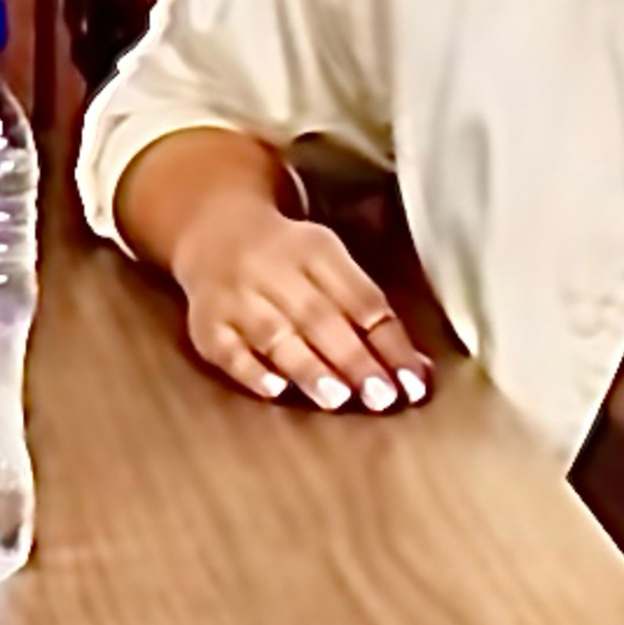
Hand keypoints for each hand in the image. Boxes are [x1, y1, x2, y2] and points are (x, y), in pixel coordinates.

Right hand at [167, 195, 435, 413]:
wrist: (212, 226)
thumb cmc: (289, 260)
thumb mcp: (330, 266)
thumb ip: (371, 316)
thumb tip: (419, 373)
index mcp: (313, 248)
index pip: (359, 297)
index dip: (390, 342)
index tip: (414, 383)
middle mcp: (270, 266)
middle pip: (317, 315)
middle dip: (352, 358)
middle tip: (381, 397)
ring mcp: (233, 292)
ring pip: (273, 332)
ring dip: (307, 366)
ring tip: (337, 398)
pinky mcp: (204, 319)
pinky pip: (225, 347)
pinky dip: (250, 369)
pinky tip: (274, 388)